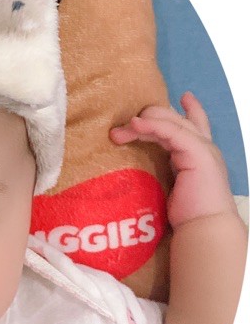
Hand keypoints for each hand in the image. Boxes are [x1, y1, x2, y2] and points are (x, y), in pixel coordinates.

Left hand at [110, 92, 236, 228]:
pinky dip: (152, 126)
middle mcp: (203, 148)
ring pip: (171, 123)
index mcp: (199, 156)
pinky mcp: (198, 153)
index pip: (196, 125)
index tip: (184, 96)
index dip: (191, 110)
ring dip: (143, 123)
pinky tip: (135, 125)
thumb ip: (163, 172)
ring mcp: (202, 148)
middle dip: (148, 119)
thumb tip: (140, 170)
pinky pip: (171, 131)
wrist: (204, 228)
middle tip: (121, 128)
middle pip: (176, 120)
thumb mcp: (171, 188)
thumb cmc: (186, 216)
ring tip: (120, 130)